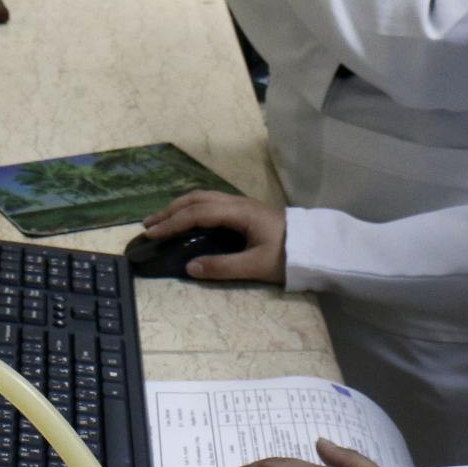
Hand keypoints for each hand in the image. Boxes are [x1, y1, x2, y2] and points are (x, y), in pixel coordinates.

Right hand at [139, 189, 287, 282]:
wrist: (318, 247)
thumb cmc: (288, 257)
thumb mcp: (256, 267)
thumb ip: (222, 267)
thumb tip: (189, 268)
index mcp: (239, 212)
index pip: (198, 213)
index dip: (173, 222)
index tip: (153, 234)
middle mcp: (238, 203)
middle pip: (197, 199)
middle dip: (171, 211)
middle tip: (149, 225)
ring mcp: (242, 205)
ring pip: (204, 198)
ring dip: (181, 207)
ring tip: (162, 220)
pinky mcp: (246, 211)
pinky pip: (212, 202)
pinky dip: (193, 208)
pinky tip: (188, 219)